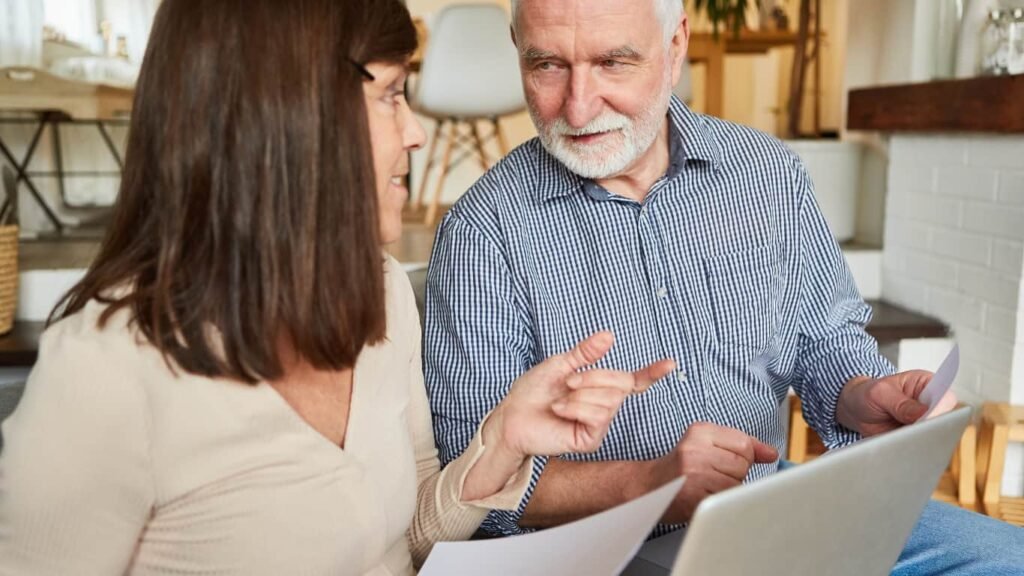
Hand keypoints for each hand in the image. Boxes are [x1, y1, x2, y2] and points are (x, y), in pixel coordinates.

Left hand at [463, 331, 673, 501]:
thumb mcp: (559, 364)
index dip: (652, 373)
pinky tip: (559, 410)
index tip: (670, 363)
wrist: (512, 418)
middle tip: (567, 383)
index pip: (632, 381)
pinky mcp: (591, 439)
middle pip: (620, 384)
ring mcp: (598, 424)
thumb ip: (585, 353)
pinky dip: (575, 407)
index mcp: (598, 387)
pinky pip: (598, 416)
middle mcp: (603, 406)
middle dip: (592, 377)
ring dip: (580, 394)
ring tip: (560, 399)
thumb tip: (609, 336)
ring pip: (609, 400)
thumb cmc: (532, 393)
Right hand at [645, 422, 777, 522]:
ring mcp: (693, 473)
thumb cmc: (679, 467)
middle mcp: (696, 449)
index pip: (744, 444)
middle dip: (733, 475)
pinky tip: (702, 496)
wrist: (646, 487)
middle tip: (711, 476)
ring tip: (706, 486)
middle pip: (742, 465)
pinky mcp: (693, 496)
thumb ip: (741, 445)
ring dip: (726, 490)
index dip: (742, 458)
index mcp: (701, 432)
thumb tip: (771, 453)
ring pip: (736, 484)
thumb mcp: (706, 445)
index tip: (725, 462)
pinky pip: (724, 500)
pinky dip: (718, 502)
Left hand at [836, 371, 957, 436]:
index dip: (940, 411)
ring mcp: (926, 423)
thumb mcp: (880, 393)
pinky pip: (921, 446)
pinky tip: (900, 448)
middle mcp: (932, 404)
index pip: (945, 398)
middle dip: (930, 429)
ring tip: (902, 441)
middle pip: (944, 420)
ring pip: (934, 436)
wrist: (857, 409)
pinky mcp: (918, 438)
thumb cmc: (869, 394)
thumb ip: (900, 403)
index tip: (927, 420)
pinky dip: (912, 449)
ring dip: (920, 441)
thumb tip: (922, 412)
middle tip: (913, 434)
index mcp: (927, 384)